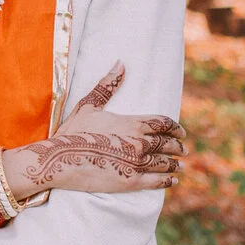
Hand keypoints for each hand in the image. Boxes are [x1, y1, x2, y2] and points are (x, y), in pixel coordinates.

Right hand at [15, 61, 186, 194]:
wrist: (60, 160)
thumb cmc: (73, 131)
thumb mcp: (89, 104)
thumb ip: (107, 85)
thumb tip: (121, 63)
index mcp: (132, 123)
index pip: (163, 123)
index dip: (175, 127)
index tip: (181, 132)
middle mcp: (139, 143)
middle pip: (167, 144)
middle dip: (177, 146)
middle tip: (183, 149)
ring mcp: (136, 163)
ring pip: (164, 163)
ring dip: (175, 164)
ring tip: (181, 165)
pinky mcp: (131, 182)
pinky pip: (156, 181)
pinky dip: (167, 180)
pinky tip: (172, 179)